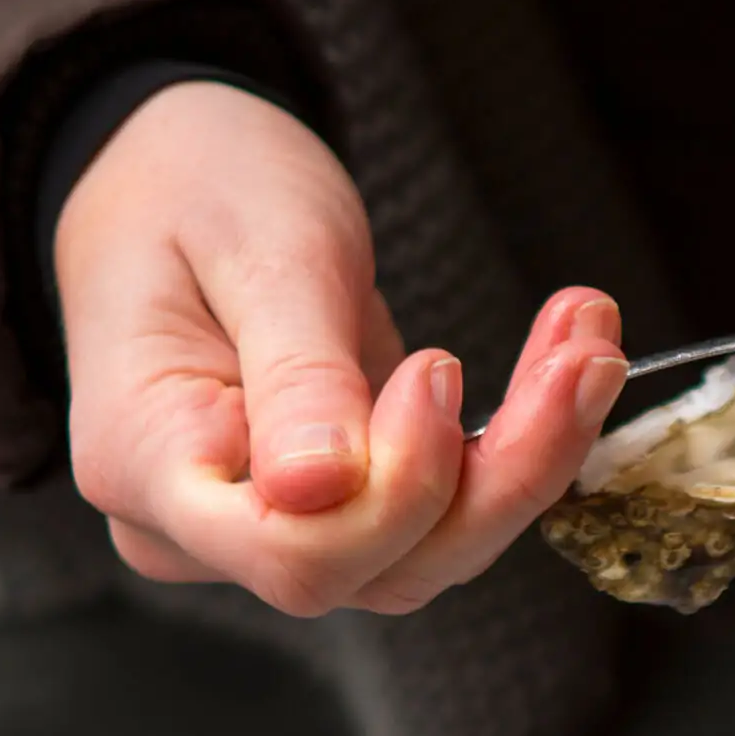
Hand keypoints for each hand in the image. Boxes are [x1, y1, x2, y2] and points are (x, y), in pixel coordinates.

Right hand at [56, 81, 627, 614]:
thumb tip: (321, 489)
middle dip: (500, 471)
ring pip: (428, 552)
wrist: (173, 169)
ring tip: (587, 342)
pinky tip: (564, 363)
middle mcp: (200, 529)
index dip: (394, 491)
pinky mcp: (338, 510)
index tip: (439, 371)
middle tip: (582, 348)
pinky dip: (513, 447)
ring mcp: (270, 528)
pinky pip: (438, 515)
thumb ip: (296, 373)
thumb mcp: (254, 249)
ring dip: (528, 458)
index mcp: (147, 465)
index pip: (291, 553)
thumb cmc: (193, 185)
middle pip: (378, 566)